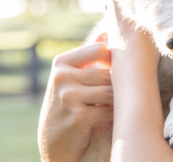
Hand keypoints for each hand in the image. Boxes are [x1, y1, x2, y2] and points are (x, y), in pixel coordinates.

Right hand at [38, 34, 113, 161]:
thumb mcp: (72, 75)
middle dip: (116, 85)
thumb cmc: (69, 103)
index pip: (100, 49)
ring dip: (116, 100)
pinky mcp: (78, 116)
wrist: (54, 142)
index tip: (115, 71)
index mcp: (62, 62)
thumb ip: (89, 53)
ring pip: (111, 91)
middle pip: (108, 72)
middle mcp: (61, 77)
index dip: (113, 60)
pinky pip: (109, 109)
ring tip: (112, 105)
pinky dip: (113, 114)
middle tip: (118, 93)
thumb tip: (106, 30)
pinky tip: (109, 117)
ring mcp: (68, 97)